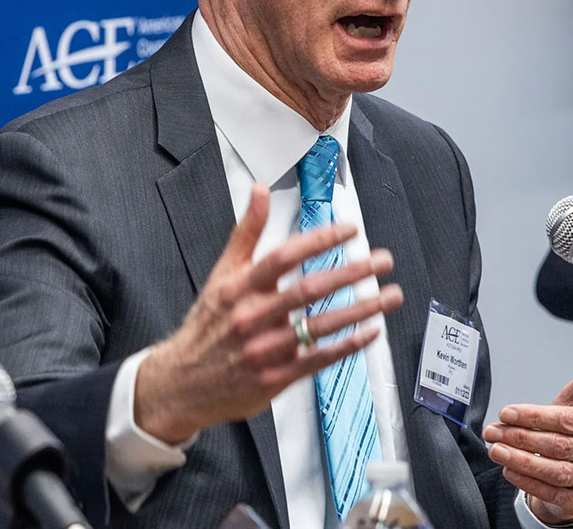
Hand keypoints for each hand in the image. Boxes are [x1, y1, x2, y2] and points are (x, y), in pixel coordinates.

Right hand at [134, 183, 403, 442]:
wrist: (182, 383)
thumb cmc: (208, 324)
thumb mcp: (221, 273)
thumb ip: (247, 231)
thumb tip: (261, 190)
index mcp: (239, 287)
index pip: (284, 256)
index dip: (319, 240)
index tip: (351, 229)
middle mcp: (252, 316)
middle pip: (309, 290)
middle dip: (351, 272)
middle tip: (382, 260)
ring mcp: (265, 349)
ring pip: (321, 325)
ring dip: (361, 308)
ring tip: (391, 294)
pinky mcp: (276, 378)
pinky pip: (319, 358)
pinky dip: (349, 344)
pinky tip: (372, 330)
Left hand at [483, 345, 572, 525]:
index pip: (567, 419)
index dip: (534, 417)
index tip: (507, 413)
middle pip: (559, 445)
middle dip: (521, 438)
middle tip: (494, 432)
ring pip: (556, 471)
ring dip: (521, 461)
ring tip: (497, 450)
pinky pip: (555, 493)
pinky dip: (529, 483)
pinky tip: (511, 471)